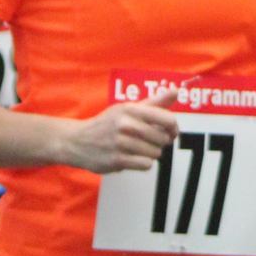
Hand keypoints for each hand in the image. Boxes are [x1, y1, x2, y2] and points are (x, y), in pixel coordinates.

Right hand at [56, 86, 180, 174]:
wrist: (78, 141)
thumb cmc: (108, 123)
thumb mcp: (128, 108)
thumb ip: (155, 102)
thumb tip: (177, 91)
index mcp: (131, 109)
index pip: (167, 119)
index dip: (174, 128)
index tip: (170, 131)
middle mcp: (126, 124)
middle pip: (163, 139)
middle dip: (161, 142)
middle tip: (150, 141)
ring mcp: (121, 143)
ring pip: (156, 153)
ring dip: (151, 153)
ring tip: (138, 149)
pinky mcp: (117, 160)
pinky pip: (145, 165)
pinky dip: (143, 163)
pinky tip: (132, 157)